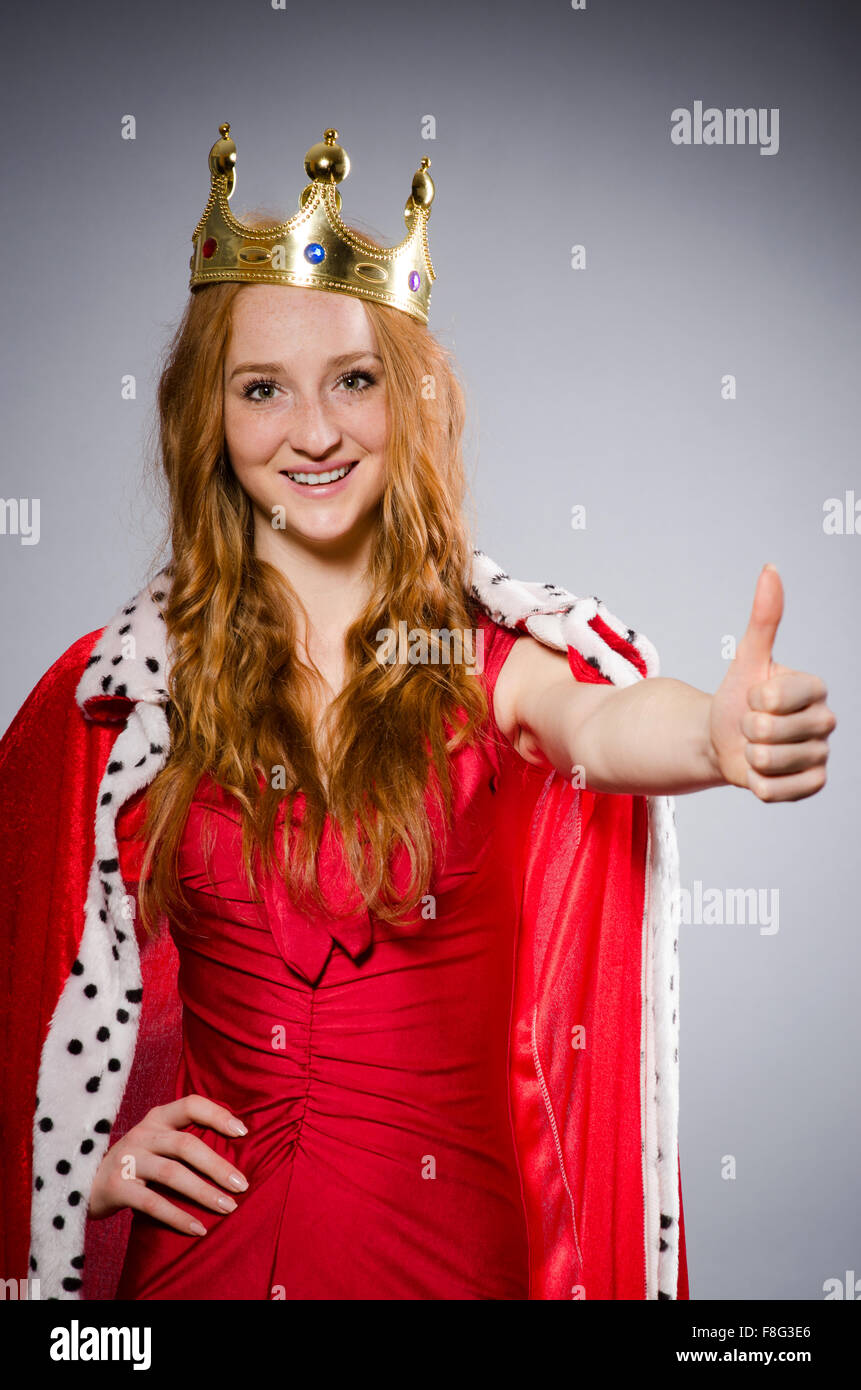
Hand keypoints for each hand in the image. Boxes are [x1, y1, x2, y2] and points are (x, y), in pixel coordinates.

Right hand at [87, 1093, 248, 1235]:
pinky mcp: (116, 1187)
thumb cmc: (136, 1164)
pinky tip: (199, 1229)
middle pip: (185, 1144)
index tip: (243, 1132)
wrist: (84, 1186)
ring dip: (203, 1192)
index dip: (217, 1114)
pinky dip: (178, 1216)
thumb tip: (234, 1159)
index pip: (190, 1105)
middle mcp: (142, 1134)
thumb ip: (185, 1143)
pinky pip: (152, 1203)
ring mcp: (127, 1159)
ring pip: (172, 1174)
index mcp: (157, 1118)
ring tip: (228, 1207)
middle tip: (242, 1185)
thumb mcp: (157, 1144)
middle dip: (217, 1166)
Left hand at [708, 564, 836, 801]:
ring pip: (769, 761)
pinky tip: (761, 771)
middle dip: (747, 729)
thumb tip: (770, 570)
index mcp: (815, 688)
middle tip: (751, 725)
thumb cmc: (739, 698)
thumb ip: (763, 618)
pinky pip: (775, 790)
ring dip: (750, 756)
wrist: (725, 740)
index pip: (776, 697)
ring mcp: (821, 755)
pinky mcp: (812, 784)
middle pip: (769, 731)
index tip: (756, 696)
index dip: (754, 699)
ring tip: (755, 747)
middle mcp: (825, 721)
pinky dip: (756, 782)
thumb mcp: (748, 659)